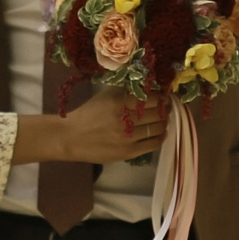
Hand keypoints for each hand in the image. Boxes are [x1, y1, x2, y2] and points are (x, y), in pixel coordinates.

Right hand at [13, 88, 168, 164]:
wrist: (71, 137)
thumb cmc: (88, 114)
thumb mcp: (105, 95)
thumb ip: (126, 91)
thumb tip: (150, 87)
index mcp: (119, 101)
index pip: (152, 96)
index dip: (162, 96)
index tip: (164, 95)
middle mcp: (126, 118)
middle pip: (158, 112)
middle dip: (165, 108)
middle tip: (167, 107)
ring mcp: (128, 137)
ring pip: (158, 127)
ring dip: (164, 123)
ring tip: (163, 120)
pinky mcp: (128, 152)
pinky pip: (153, 144)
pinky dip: (161, 137)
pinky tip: (160, 133)